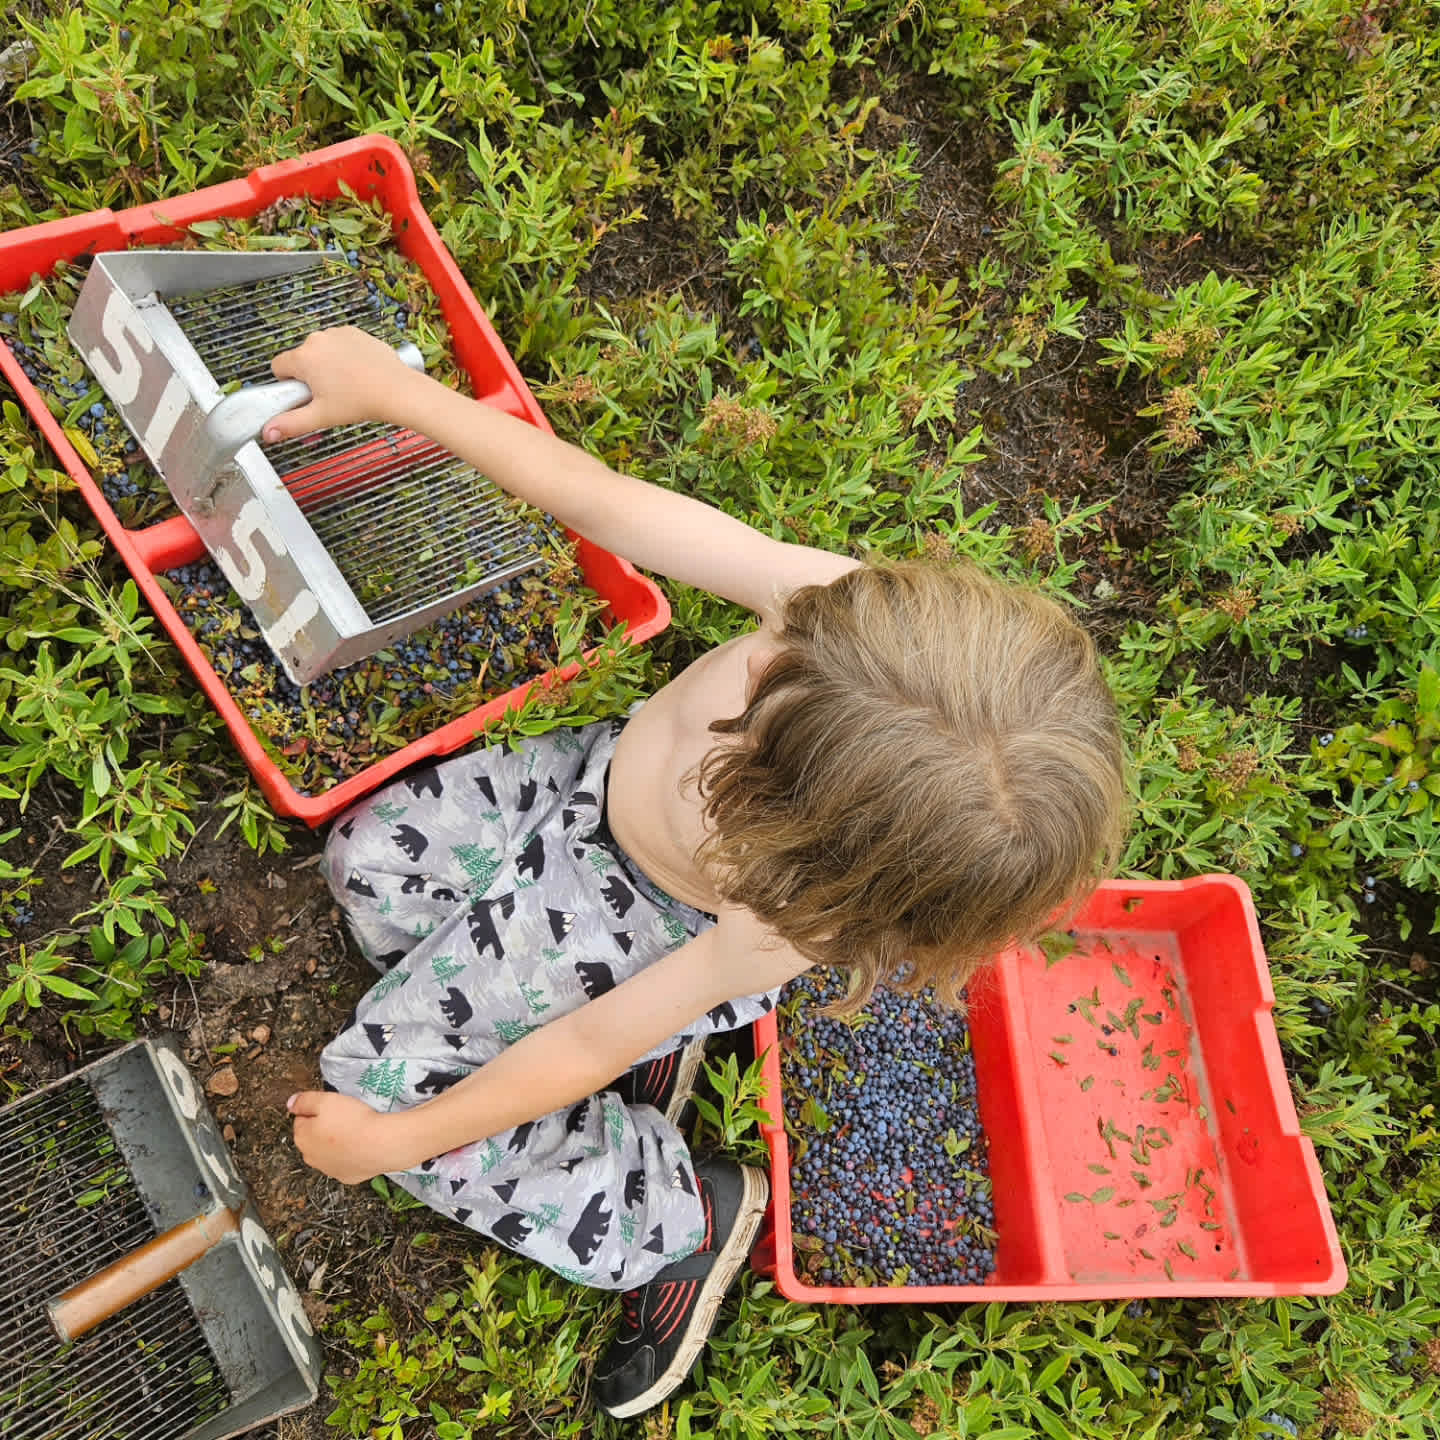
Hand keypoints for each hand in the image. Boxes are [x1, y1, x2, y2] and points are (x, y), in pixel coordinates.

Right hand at [264, 326, 416, 442]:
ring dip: (326, 364)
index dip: (288, 383)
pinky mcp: (355, 332)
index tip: (304, 394)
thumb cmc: (362, 401)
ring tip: (346, 384)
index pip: (278, 365)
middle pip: (301, 358)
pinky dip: (344, 355)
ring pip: (320, 351)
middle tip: (329, 394)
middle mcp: (318, 339)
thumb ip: (291, 424)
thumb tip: (268, 432)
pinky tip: (357, 372)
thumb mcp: (321, 417)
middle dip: (309, 375)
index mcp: (304, 357)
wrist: (396, 390)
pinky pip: (340, 344)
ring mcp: (338, 334)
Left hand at [287, 1089, 407, 1184]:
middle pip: (313, 1137)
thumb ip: (303, 1100)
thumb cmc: (352, 1120)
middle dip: (324, 1128)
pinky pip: (344, 1163)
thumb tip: (290, 1103)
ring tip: (354, 1132)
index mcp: (302, 1137)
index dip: (317, 1110)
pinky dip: (349, 1155)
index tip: (332, 1108)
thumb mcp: (325, 1100)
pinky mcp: (346, 1177)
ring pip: (328, 1152)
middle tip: (344, 1118)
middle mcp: (310, 1157)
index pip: (301, 1119)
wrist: (380, 1144)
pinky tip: (360, 1147)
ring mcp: (328, 1170)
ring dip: (335, 1143)